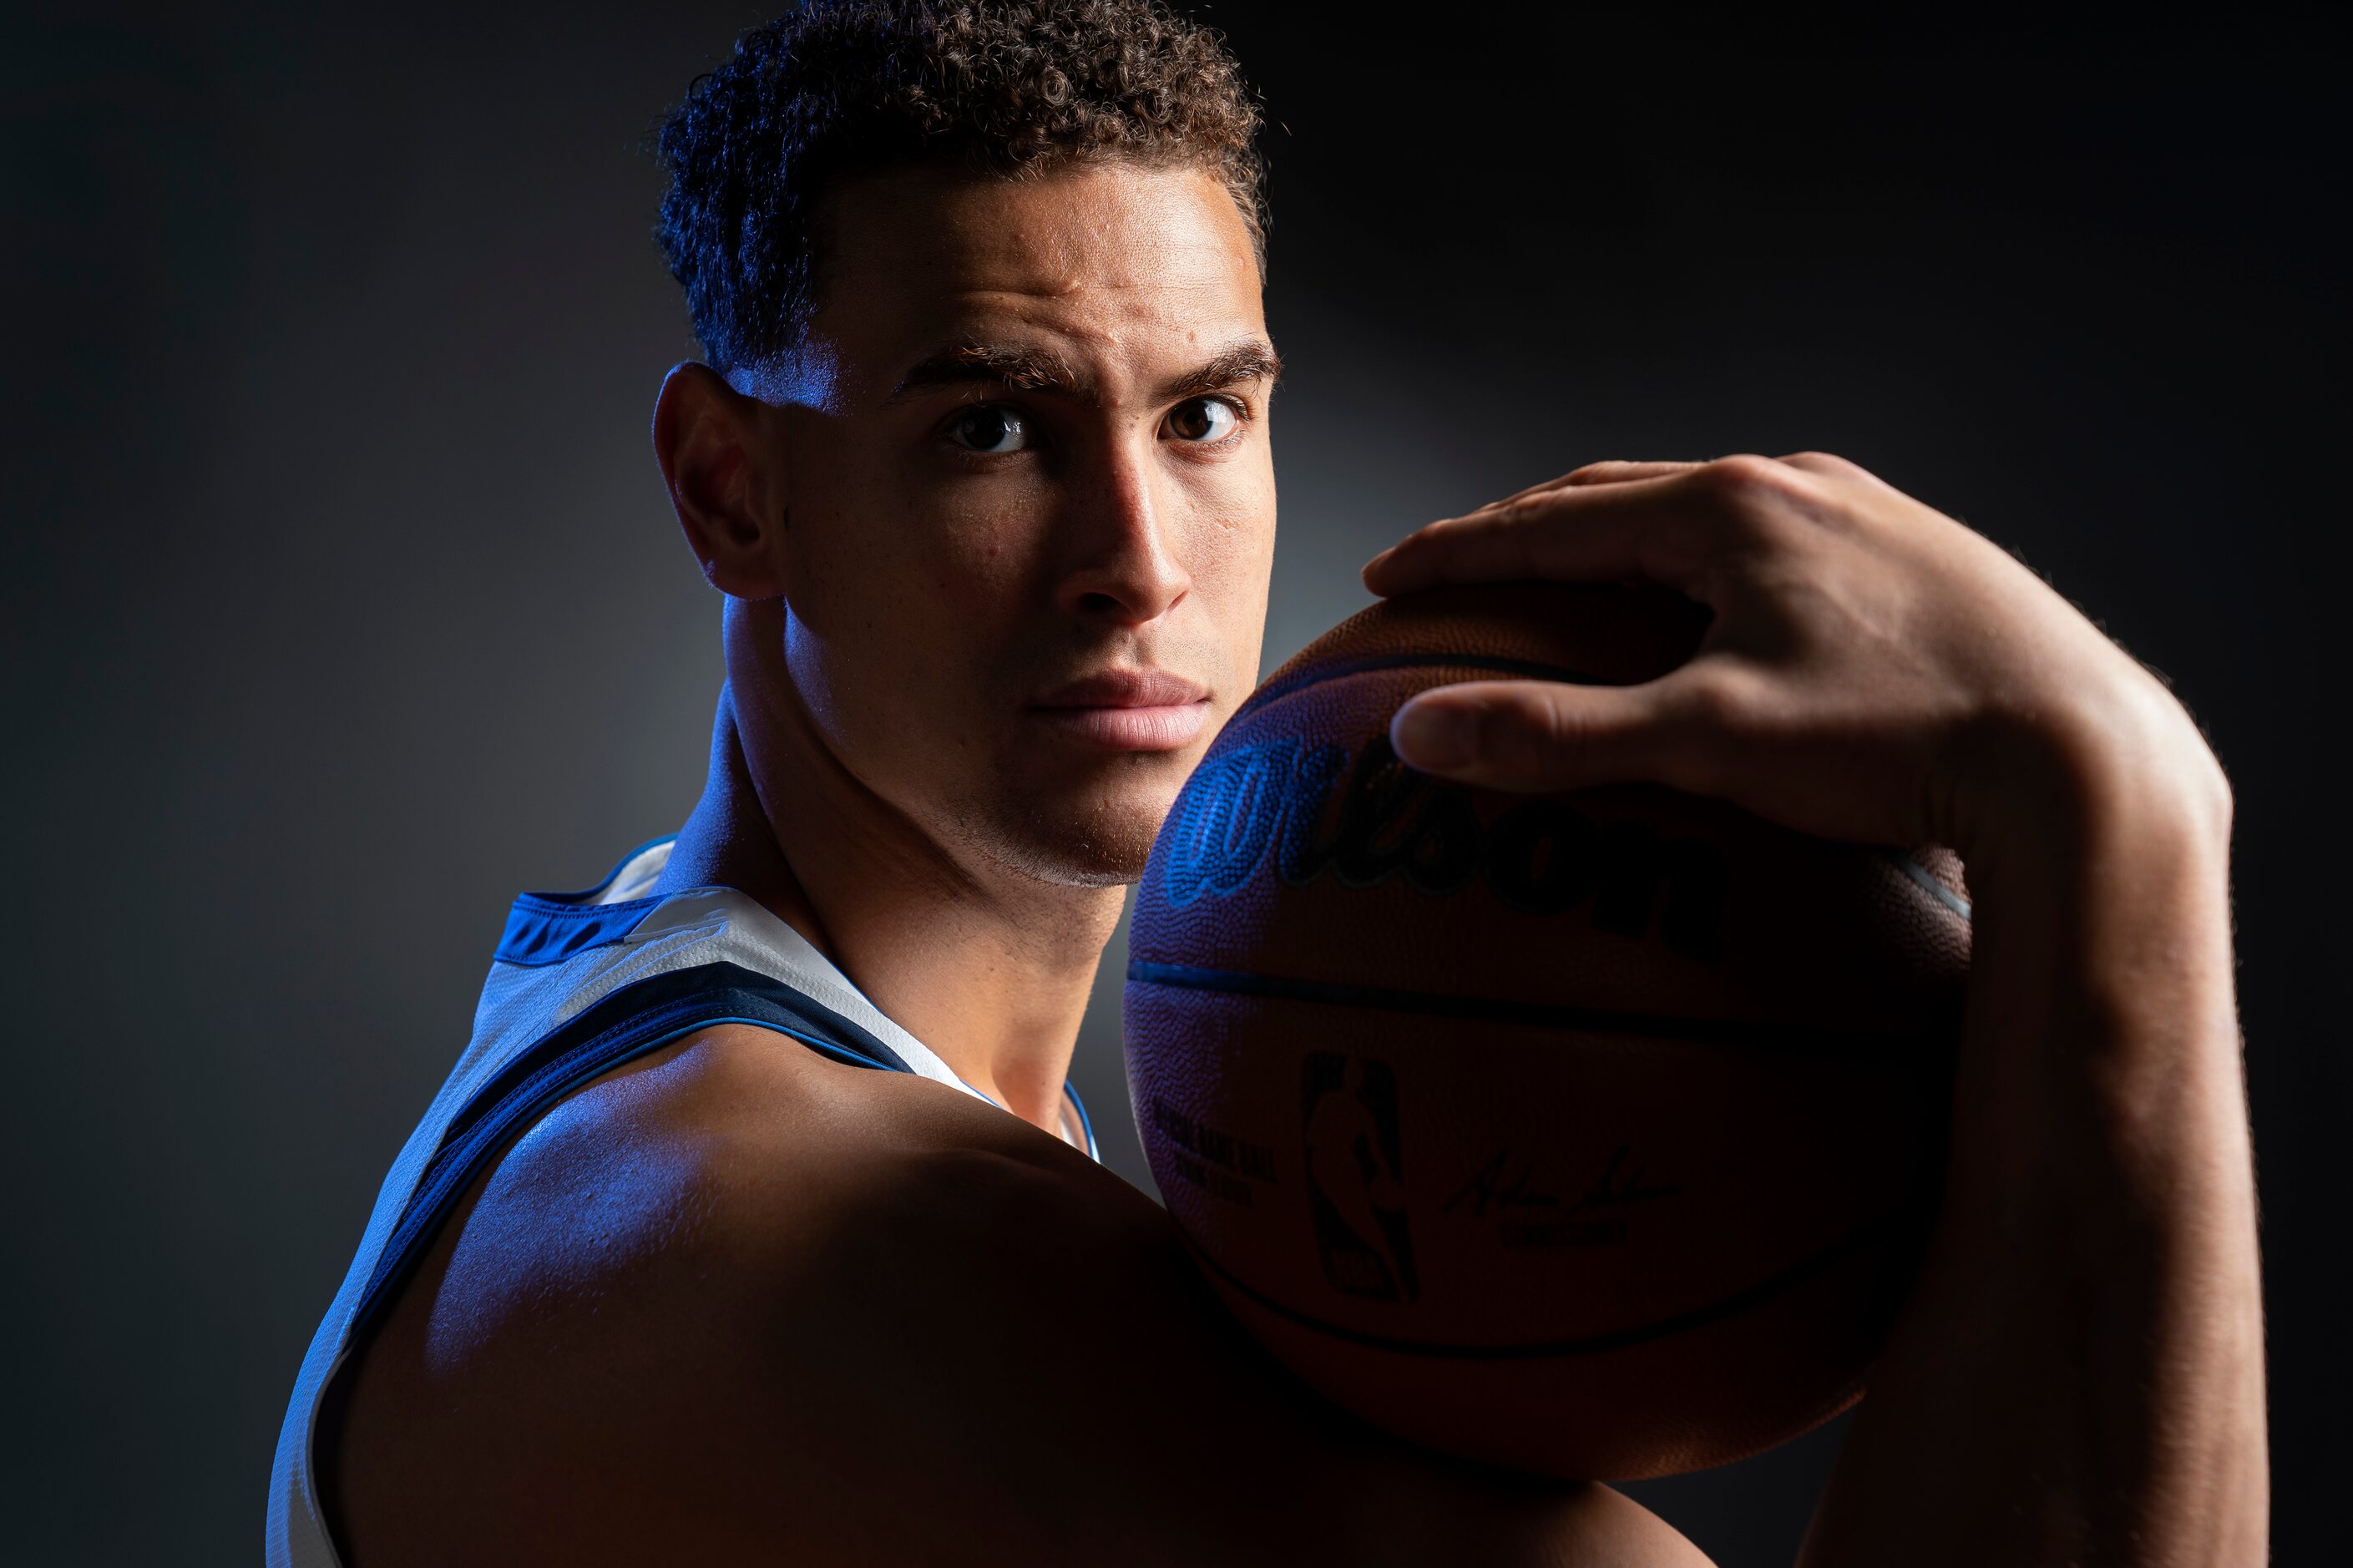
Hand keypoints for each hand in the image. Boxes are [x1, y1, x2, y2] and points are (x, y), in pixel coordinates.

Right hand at [1362, 454, 2228, 861]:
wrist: (2085, 752)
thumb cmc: (1893, 742)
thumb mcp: (1708, 741)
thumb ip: (1556, 738)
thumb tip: (1417, 734)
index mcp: (1730, 508)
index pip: (1553, 519)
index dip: (1459, 551)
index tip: (1386, 575)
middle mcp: (1796, 484)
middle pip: (1621, 493)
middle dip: (1526, 530)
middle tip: (1456, 569)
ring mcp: (1865, 510)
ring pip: (1706, 508)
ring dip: (1620, 536)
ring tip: (1570, 576)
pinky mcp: (1917, 551)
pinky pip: (1775, 535)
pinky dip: (1703, 560)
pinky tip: (1714, 605)